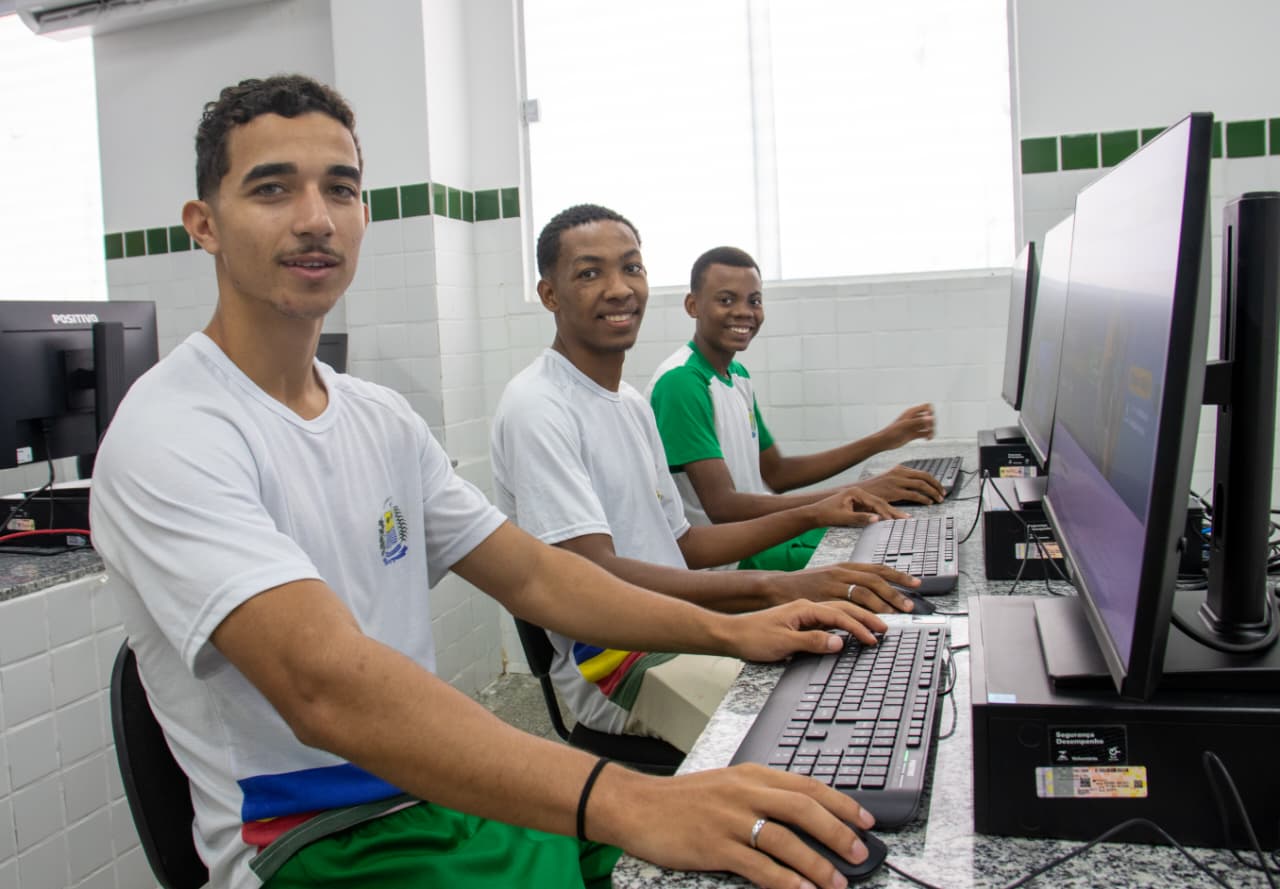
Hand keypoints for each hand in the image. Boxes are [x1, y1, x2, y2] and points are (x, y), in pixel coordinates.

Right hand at [603, 763, 876, 888]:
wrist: (637, 805)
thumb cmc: (683, 800)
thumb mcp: (727, 785)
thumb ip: (762, 796)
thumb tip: (806, 817)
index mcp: (752, 775)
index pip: (807, 785)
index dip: (841, 803)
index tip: (865, 820)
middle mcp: (745, 793)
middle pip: (804, 809)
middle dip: (838, 832)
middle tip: (860, 853)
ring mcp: (730, 819)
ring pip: (786, 840)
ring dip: (816, 864)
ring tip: (836, 882)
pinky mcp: (714, 845)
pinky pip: (758, 866)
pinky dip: (784, 881)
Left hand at [725, 598, 886, 659]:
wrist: (731, 634)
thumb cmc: (753, 638)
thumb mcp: (783, 643)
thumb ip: (812, 642)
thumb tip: (839, 643)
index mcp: (804, 608)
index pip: (839, 615)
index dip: (858, 627)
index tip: (873, 638)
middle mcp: (806, 607)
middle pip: (844, 608)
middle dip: (866, 617)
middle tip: (885, 629)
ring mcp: (804, 612)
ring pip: (838, 611)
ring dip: (858, 617)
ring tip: (876, 625)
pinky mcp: (801, 620)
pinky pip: (829, 618)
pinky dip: (845, 622)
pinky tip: (852, 628)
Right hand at [769, 562, 922, 613]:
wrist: (775, 587)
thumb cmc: (803, 585)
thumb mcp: (829, 578)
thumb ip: (850, 584)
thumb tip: (873, 597)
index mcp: (844, 567)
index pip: (877, 569)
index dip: (898, 576)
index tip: (916, 583)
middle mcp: (839, 573)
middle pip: (873, 580)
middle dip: (894, 593)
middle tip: (910, 606)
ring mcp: (830, 586)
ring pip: (862, 593)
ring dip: (880, 606)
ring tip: (893, 618)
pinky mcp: (820, 599)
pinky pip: (843, 608)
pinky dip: (858, 616)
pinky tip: (867, 626)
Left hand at [811, 488, 900, 527]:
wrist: (814, 514)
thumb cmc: (826, 514)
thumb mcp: (843, 517)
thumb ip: (860, 518)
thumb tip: (877, 520)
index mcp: (856, 492)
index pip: (876, 502)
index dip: (887, 512)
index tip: (897, 519)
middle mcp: (859, 493)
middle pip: (880, 502)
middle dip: (893, 511)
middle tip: (907, 518)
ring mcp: (859, 498)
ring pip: (878, 506)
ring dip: (890, 513)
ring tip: (903, 519)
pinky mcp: (858, 504)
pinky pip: (873, 509)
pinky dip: (882, 515)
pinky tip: (891, 519)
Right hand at [855, 465, 944, 504]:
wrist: (859, 492)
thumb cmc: (874, 489)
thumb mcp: (889, 480)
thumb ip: (902, 481)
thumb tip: (917, 488)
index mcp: (899, 469)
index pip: (921, 472)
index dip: (933, 480)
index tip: (940, 488)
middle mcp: (899, 473)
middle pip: (925, 476)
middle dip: (937, 485)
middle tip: (943, 493)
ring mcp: (896, 481)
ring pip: (921, 485)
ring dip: (933, 492)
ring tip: (938, 499)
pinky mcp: (894, 491)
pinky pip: (914, 494)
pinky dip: (924, 499)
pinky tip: (928, 503)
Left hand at [879, 402, 935, 448]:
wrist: (885, 441)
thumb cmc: (891, 431)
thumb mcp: (906, 424)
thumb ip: (918, 421)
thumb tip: (930, 418)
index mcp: (912, 412)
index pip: (926, 406)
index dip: (931, 411)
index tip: (929, 418)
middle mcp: (914, 418)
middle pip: (929, 417)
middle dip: (931, 423)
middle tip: (928, 429)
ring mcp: (914, 426)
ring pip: (928, 426)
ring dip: (931, 431)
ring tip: (929, 436)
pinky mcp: (914, 434)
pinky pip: (925, 433)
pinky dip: (928, 436)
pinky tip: (927, 439)